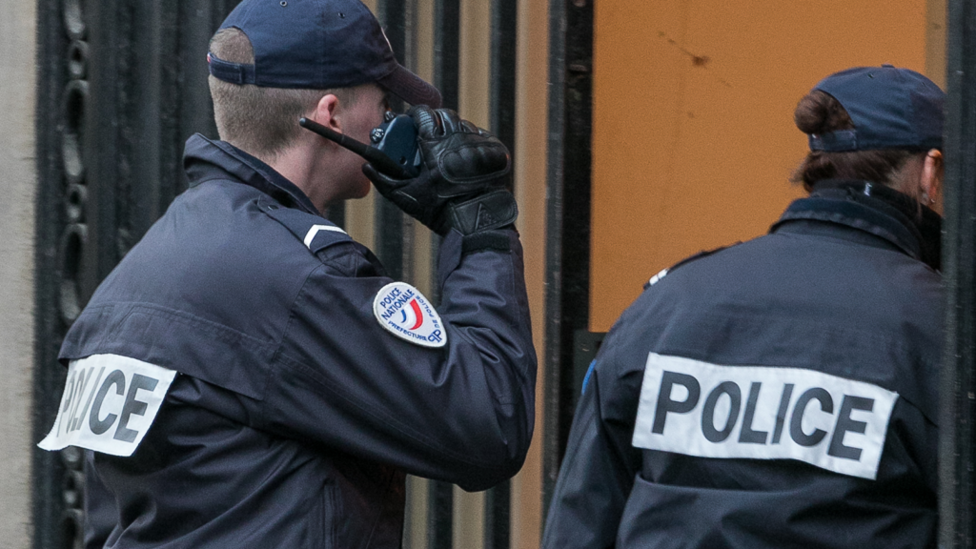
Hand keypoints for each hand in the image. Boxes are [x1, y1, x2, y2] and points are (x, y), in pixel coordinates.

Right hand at [363, 106, 516, 234]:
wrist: (475, 224)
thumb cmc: (439, 211)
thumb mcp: (406, 197)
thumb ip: (384, 180)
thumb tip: (367, 167)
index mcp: (435, 147)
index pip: (423, 115)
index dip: (416, 114)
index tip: (413, 118)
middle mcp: (458, 141)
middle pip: (445, 115)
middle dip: (436, 119)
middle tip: (430, 130)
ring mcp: (479, 146)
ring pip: (465, 125)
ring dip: (455, 130)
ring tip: (449, 144)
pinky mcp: (496, 153)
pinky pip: (484, 137)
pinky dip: (474, 141)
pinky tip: (467, 153)